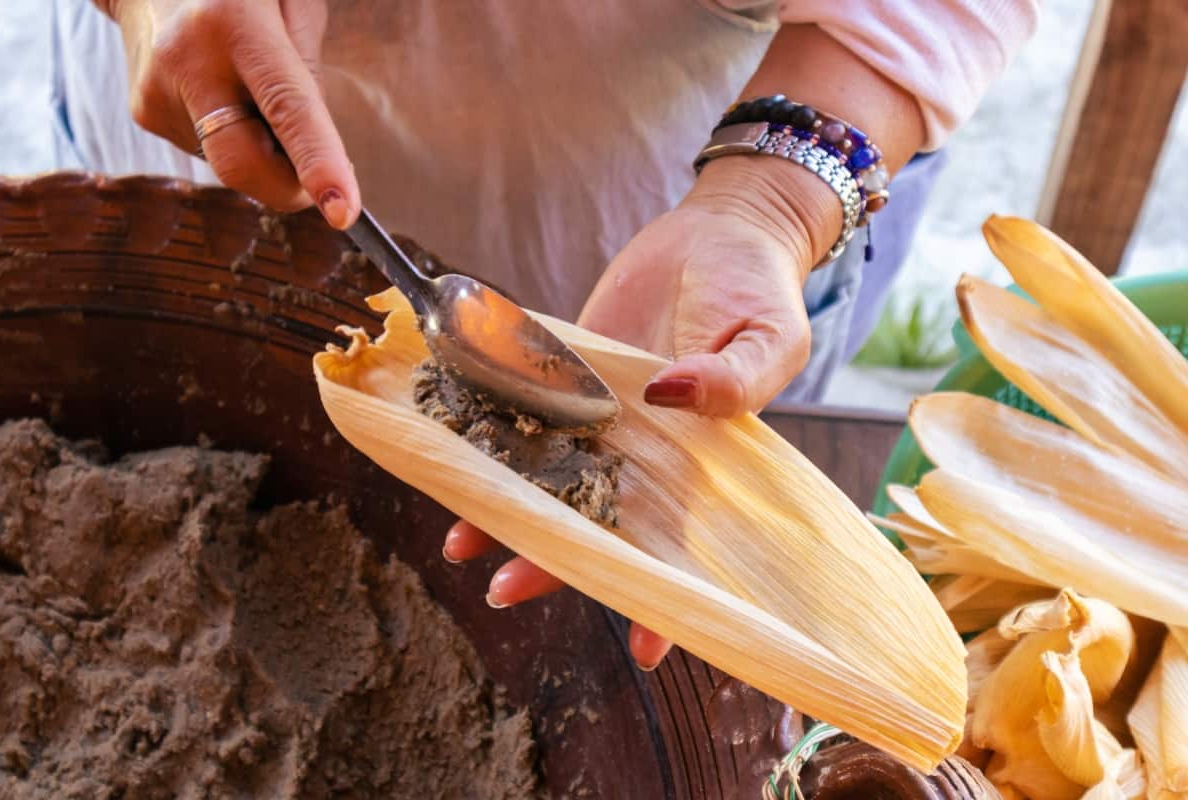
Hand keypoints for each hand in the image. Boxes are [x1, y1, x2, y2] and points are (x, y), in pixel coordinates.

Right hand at [100, 0, 359, 227]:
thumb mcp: (291, 2)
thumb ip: (309, 69)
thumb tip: (320, 148)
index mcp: (234, 21)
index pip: (287, 108)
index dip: (319, 164)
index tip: (343, 212)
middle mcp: (188, 59)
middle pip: (243, 164)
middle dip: (290, 189)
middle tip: (322, 183)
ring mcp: (158, 92)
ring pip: (231, 162)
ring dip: (260, 148)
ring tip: (248, 88)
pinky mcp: (146, 114)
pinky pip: (211, 150)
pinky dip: (233, 137)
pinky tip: (222, 91)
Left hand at [444, 156, 840, 669]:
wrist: (716, 232)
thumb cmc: (758, 288)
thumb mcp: (769, 333)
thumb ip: (734, 377)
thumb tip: (674, 397)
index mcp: (700, 461)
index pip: (677, 542)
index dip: (663, 597)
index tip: (648, 650)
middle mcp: (643, 452)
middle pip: (595, 522)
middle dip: (555, 561)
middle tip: (505, 588)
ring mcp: (599, 417)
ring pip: (548, 479)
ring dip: (506, 513)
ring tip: (460, 543)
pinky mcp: (565, 375)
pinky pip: (522, 410)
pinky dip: (489, 435)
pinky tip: (453, 455)